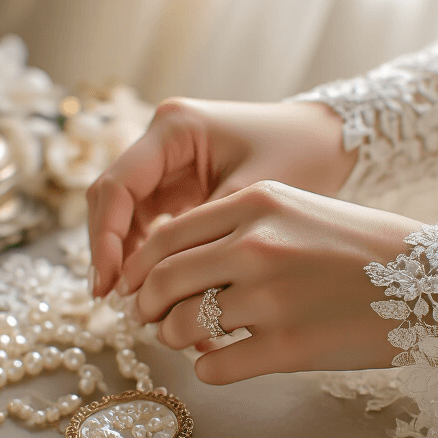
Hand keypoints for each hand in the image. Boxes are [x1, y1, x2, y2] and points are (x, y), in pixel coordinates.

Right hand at [86, 98, 354, 296]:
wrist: (332, 139)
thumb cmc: (301, 154)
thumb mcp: (254, 197)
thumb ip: (207, 237)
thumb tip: (167, 291)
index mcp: (174, 128)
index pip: (116, 186)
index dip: (105, 239)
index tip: (109, 285)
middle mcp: (163, 141)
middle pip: (114, 202)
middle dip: (112, 254)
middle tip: (119, 304)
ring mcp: (170, 162)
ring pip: (129, 217)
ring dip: (131, 260)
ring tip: (142, 308)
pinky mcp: (182, 185)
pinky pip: (154, 223)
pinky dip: (156, 258)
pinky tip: (165, 293)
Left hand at [118, 179, 420, 383]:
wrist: (434, 285)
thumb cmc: (366, 248)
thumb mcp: (300, 210)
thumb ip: (240, 226)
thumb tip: (175, 263)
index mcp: (255, 204)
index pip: (165, 236)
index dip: (138, 268)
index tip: (135, 286)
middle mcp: (255, 246)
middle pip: (163, 281)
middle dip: (145, 306)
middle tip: (147, 319)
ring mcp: (270, 298)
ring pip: (182, 326)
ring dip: (173, 339)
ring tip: (185, 340)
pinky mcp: (287, 347)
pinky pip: (213, 366)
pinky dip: (206, 368)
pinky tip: (222, 362)